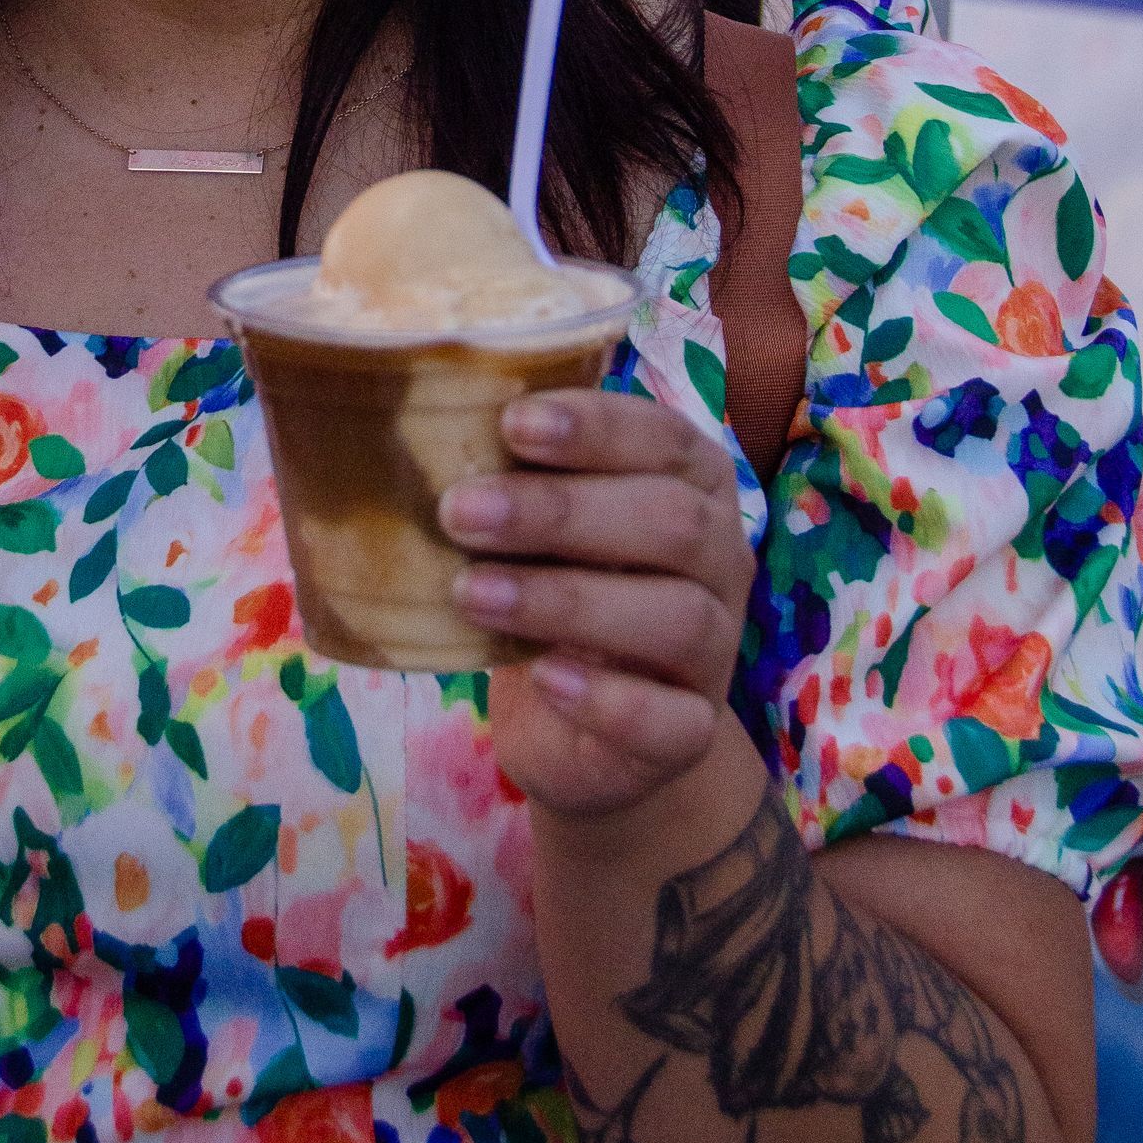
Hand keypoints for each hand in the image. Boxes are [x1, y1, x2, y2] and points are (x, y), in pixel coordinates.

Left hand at [438, 390, 752, 819]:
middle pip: (672, 522)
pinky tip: (544, 677)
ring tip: (472, 592)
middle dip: (562, 511)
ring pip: (678, 617)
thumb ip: (512, 470)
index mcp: (693, 484)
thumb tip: (421, 409)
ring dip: (568, 600)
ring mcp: (716, 651)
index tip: (513, 422)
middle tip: (460, 511)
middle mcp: (721, 559)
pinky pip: (673, 720)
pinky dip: (609, 699)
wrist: (584, 729)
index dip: (595, 427)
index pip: (664, 438)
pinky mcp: (691, 733)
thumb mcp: (541, 524)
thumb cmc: (557, 587)